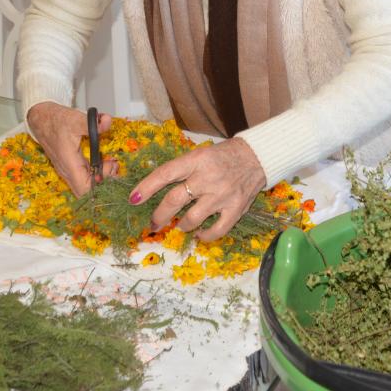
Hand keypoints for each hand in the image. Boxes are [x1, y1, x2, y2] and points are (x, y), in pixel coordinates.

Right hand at [25, 102, 116, 194]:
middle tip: (112, 164)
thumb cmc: (55, 121)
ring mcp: (68, 171)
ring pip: (86, 186)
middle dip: (103, 182)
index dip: (101, 183)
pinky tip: (102, 160)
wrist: (41, 120)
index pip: (84, 189)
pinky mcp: (70, 168)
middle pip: (87, 191)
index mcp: (69, 164)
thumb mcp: (75, 119)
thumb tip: (107, 122)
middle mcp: (67, 171)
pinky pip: (84, 178)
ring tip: (109, 162)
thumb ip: (93, 123)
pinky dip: (95, 173)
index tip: (109, 166)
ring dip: (100, 177)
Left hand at [130, 138, 266, 240]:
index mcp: (196, 160)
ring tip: (180, 226)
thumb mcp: (200, 154)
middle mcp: (207, 177)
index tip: (133, 199)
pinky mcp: (236, 209)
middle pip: (174, 201)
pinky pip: (216, 231)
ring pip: (191, 219)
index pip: (165, 174)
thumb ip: (182, 170)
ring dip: (181, 226)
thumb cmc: (223, 156)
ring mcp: (222, 195)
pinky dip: (204, 236)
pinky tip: (199, 234)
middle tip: (154, 223)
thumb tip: (156, 190)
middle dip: (159, 216)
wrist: (257, 157)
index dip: (147, 187)